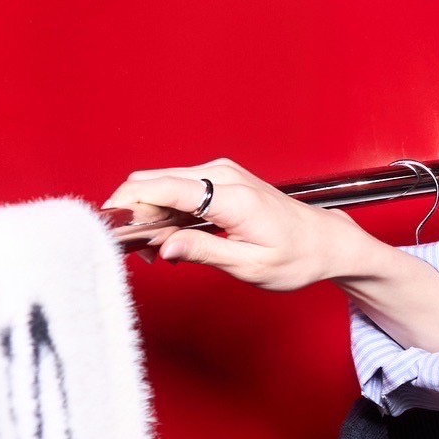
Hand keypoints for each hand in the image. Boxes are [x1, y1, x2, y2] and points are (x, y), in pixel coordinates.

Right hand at [102, 157, 438, 351]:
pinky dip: (166, 210)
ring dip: (150, 215)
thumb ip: (203, 252)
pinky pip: (178, 188)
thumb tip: (163, 246)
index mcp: (231, 197)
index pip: (163, 188)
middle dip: (136, 215)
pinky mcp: (219, 178)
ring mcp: (220, 172)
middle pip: (154, 183)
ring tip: (161, 251)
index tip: (113, 229)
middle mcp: (222, 175)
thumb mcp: (250, 266)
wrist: (325, 242)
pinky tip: (173, 238)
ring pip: (161, 185)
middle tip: (143, 253)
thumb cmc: (296, 257)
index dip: (129, 205)